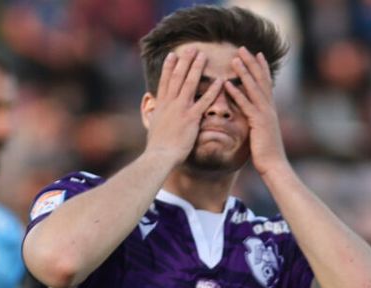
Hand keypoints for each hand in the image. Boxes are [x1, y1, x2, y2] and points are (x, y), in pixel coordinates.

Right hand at [146, 48, 223, 166]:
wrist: (159, 156)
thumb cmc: (156, 147)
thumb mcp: (152, 127)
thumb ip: (154, 117)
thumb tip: (150, 113)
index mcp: (161, 105)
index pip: (165, 81)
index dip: (169, 67)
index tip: (173, 55)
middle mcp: (170, 103)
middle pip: (178, 77)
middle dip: (184, 61)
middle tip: (191, 49)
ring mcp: (181, 109)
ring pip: (190, 83)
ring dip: (197, 68)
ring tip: (203, 55)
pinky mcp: (191, 118)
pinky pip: (205, 101)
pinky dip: (213, 90)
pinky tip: (220, 81)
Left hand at [225, 47, 286, 176]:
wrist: (275, 165)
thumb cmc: (267, 152)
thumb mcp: (263, 131)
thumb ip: (258, 119)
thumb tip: (253, 113)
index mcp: (270, 109)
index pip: (266, 83)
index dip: (262, 68)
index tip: (257, 53)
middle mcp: (269, 108)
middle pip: (261, 80)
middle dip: (252, 63)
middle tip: (243, 48)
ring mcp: (265, 114)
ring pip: (254, 89)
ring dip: (244, 73)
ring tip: (235, 59)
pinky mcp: (258, 123)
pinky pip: (246, 105)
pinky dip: (237, 94)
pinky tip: (228, 84)